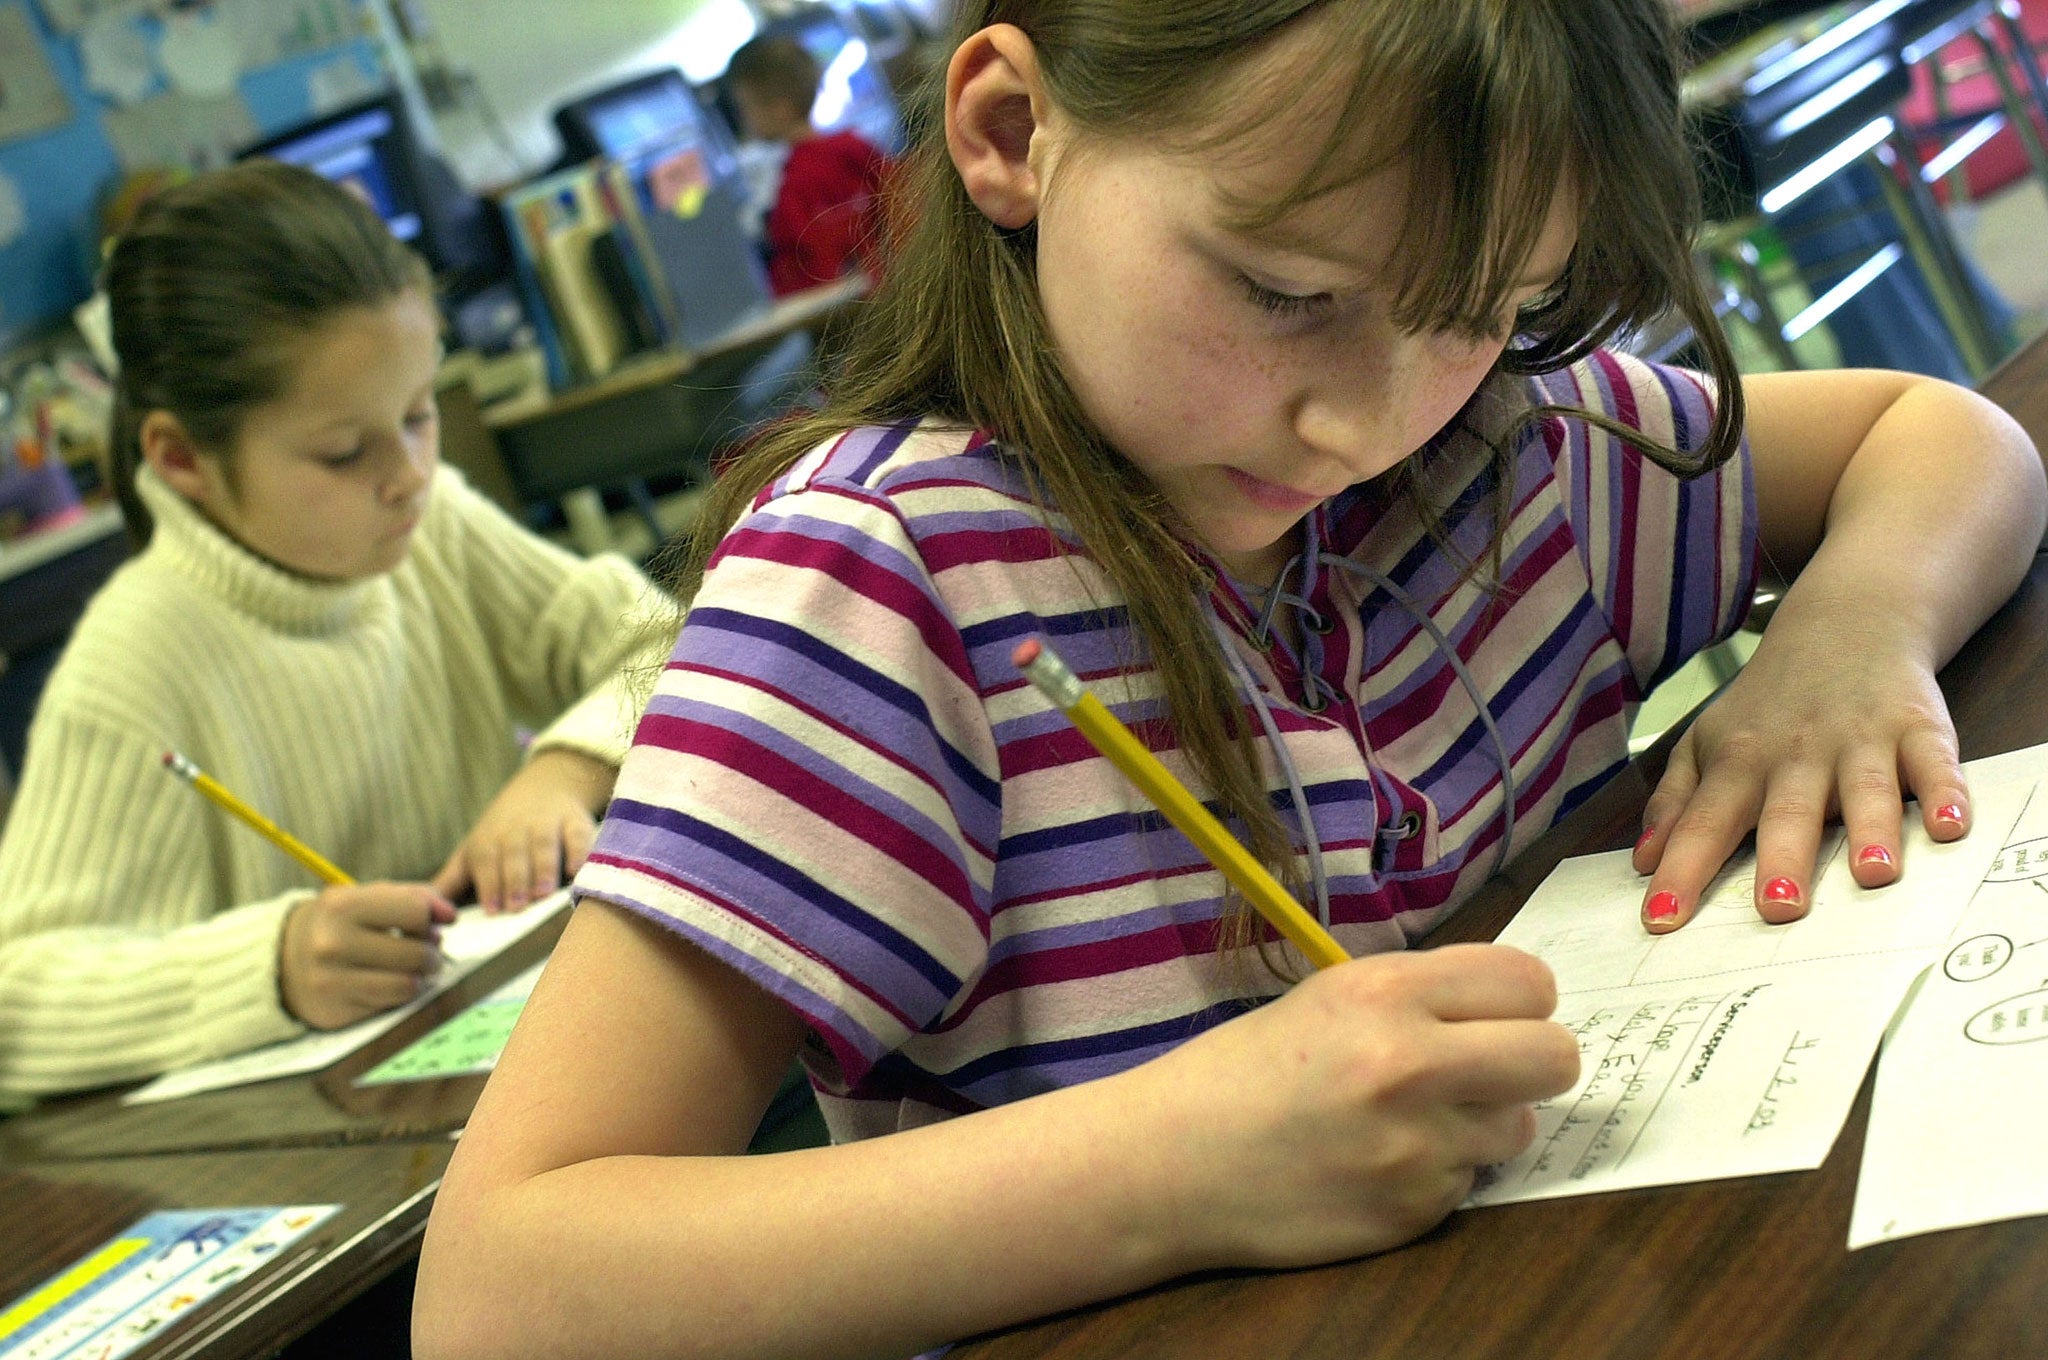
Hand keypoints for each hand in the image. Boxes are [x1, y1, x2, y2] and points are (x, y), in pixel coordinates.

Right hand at [279, 882, 457, 1029]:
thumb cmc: (340, 923)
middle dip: (432, 952)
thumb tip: (449, 915)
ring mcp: (331, 981)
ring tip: (415, 968)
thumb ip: (413, 897)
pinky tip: (392, 983)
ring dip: (422, 977)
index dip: (433, 917)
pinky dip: (400, 994)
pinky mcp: (335, 1011)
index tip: (436, 921)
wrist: (283, 960)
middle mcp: (332, 943)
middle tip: (427, 950)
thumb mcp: (367, 897)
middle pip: (416, 953)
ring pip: (408, 984)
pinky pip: (390, 1005)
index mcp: (342, 905)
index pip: (416, 911)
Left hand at [432, 749, 615, 912]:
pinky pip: (578, 835)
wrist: (545, 786)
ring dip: (543, 869)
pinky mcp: (575, 820)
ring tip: (543, 894)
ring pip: (544, 845)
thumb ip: (451, 881)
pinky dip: (578, 852)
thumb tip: (425, 909)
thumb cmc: (503, 831)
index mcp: (488, 841)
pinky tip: (576, 871)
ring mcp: (547, 822)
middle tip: (517, 907)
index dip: (489, 884)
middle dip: (514, 880)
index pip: (485, 861)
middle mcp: (516, 829)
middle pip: (514, 854)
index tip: (493, 910)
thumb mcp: (473, 850)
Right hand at [1139, 944, 1578, 1268]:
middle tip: (1491, 1070)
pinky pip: (1467, 1182)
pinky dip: (1435, 1174)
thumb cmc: (1246, 1069)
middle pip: (1555, 1056)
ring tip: (1409, 1122)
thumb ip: (1421, 998)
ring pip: (1517, 1127)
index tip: (1496, 1016)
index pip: (1528, 982)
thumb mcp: (1329, 999)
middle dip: (1531, 1062)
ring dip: (1479, 1124)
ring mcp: (1418, 1146)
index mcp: (1386, 993)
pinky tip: (1376, 1164)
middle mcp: (1412, 1064)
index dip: (1518, 1001)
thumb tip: (1512, 1009)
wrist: (1175, 1162)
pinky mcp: (1415, 1212)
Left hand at [1632, 607, 1968, 932]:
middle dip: (1781, 858)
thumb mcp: (1706, 744)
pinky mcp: (1916, 727)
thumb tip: (1643, 863)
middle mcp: (1794, 754)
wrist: (1845, 623)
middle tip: (1777, 909)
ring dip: (1869, 830)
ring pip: (1862, 788)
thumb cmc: (1768, 708)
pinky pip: (1933, 761)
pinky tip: (1951, 825)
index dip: (1681, 871)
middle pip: (1785, 812)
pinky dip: (1946, 791)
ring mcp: (1858, 739)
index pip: (1702, 824)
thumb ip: (1673, 803)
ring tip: (1873, 874)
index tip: (1661, 921)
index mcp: (1737, 764)